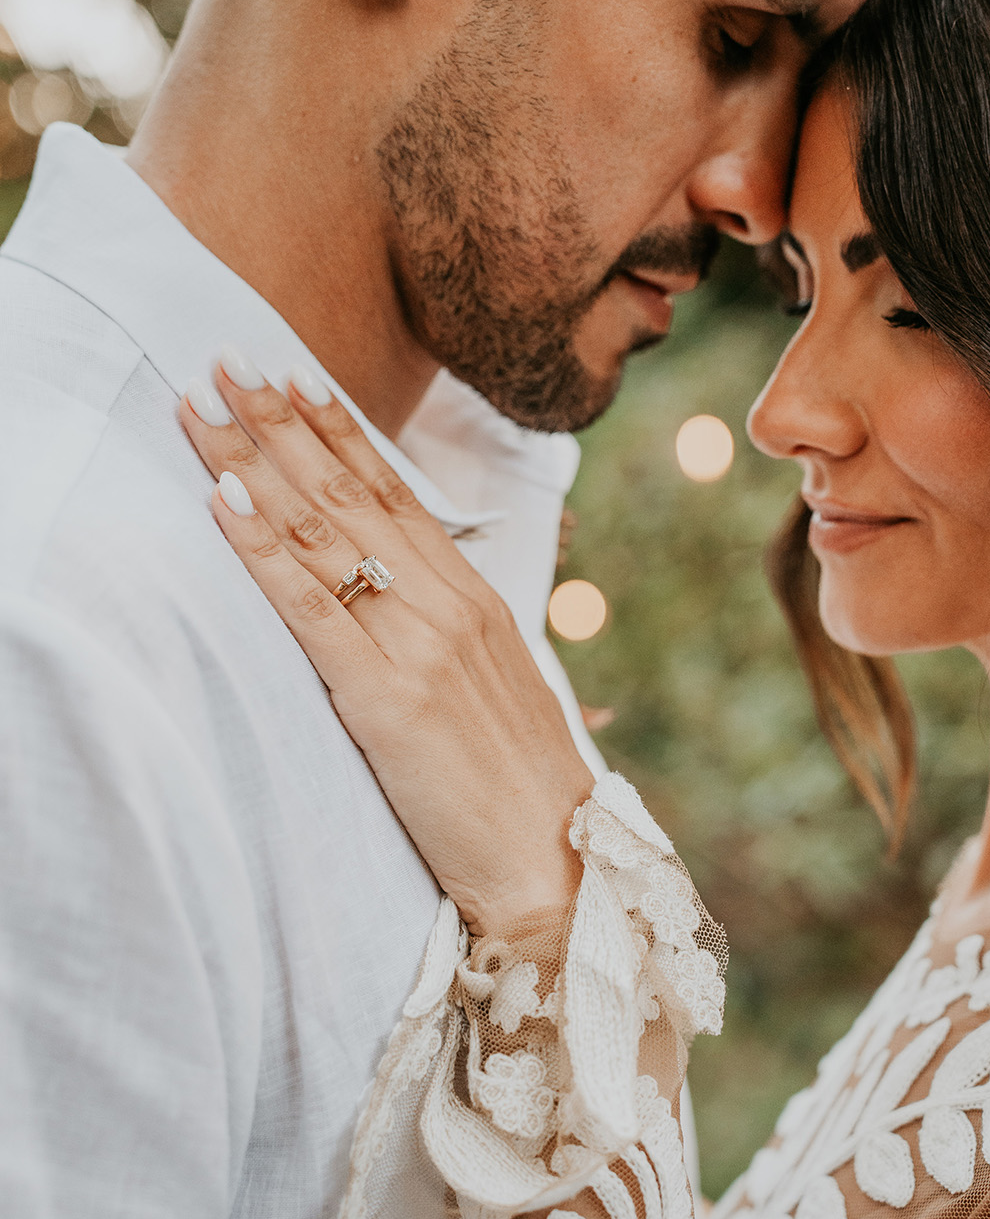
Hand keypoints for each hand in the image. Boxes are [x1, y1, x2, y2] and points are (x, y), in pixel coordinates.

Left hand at [179, 354, 594, 935]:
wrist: (557, 860)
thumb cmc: (521, 785)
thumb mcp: (497, 685)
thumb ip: (449, 631)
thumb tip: (400, 599)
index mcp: (476, 599)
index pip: (394, 493)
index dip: (338, 430)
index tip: (293, 374)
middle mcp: (449, 605)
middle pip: (348, 494)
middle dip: (279, 421)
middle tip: (226, 358)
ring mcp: (419, 645)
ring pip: (322, 532)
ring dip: (253, 461)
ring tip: (204, 406)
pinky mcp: (385, 697)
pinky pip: (310, 607)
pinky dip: (261, 549)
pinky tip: (222, 503)